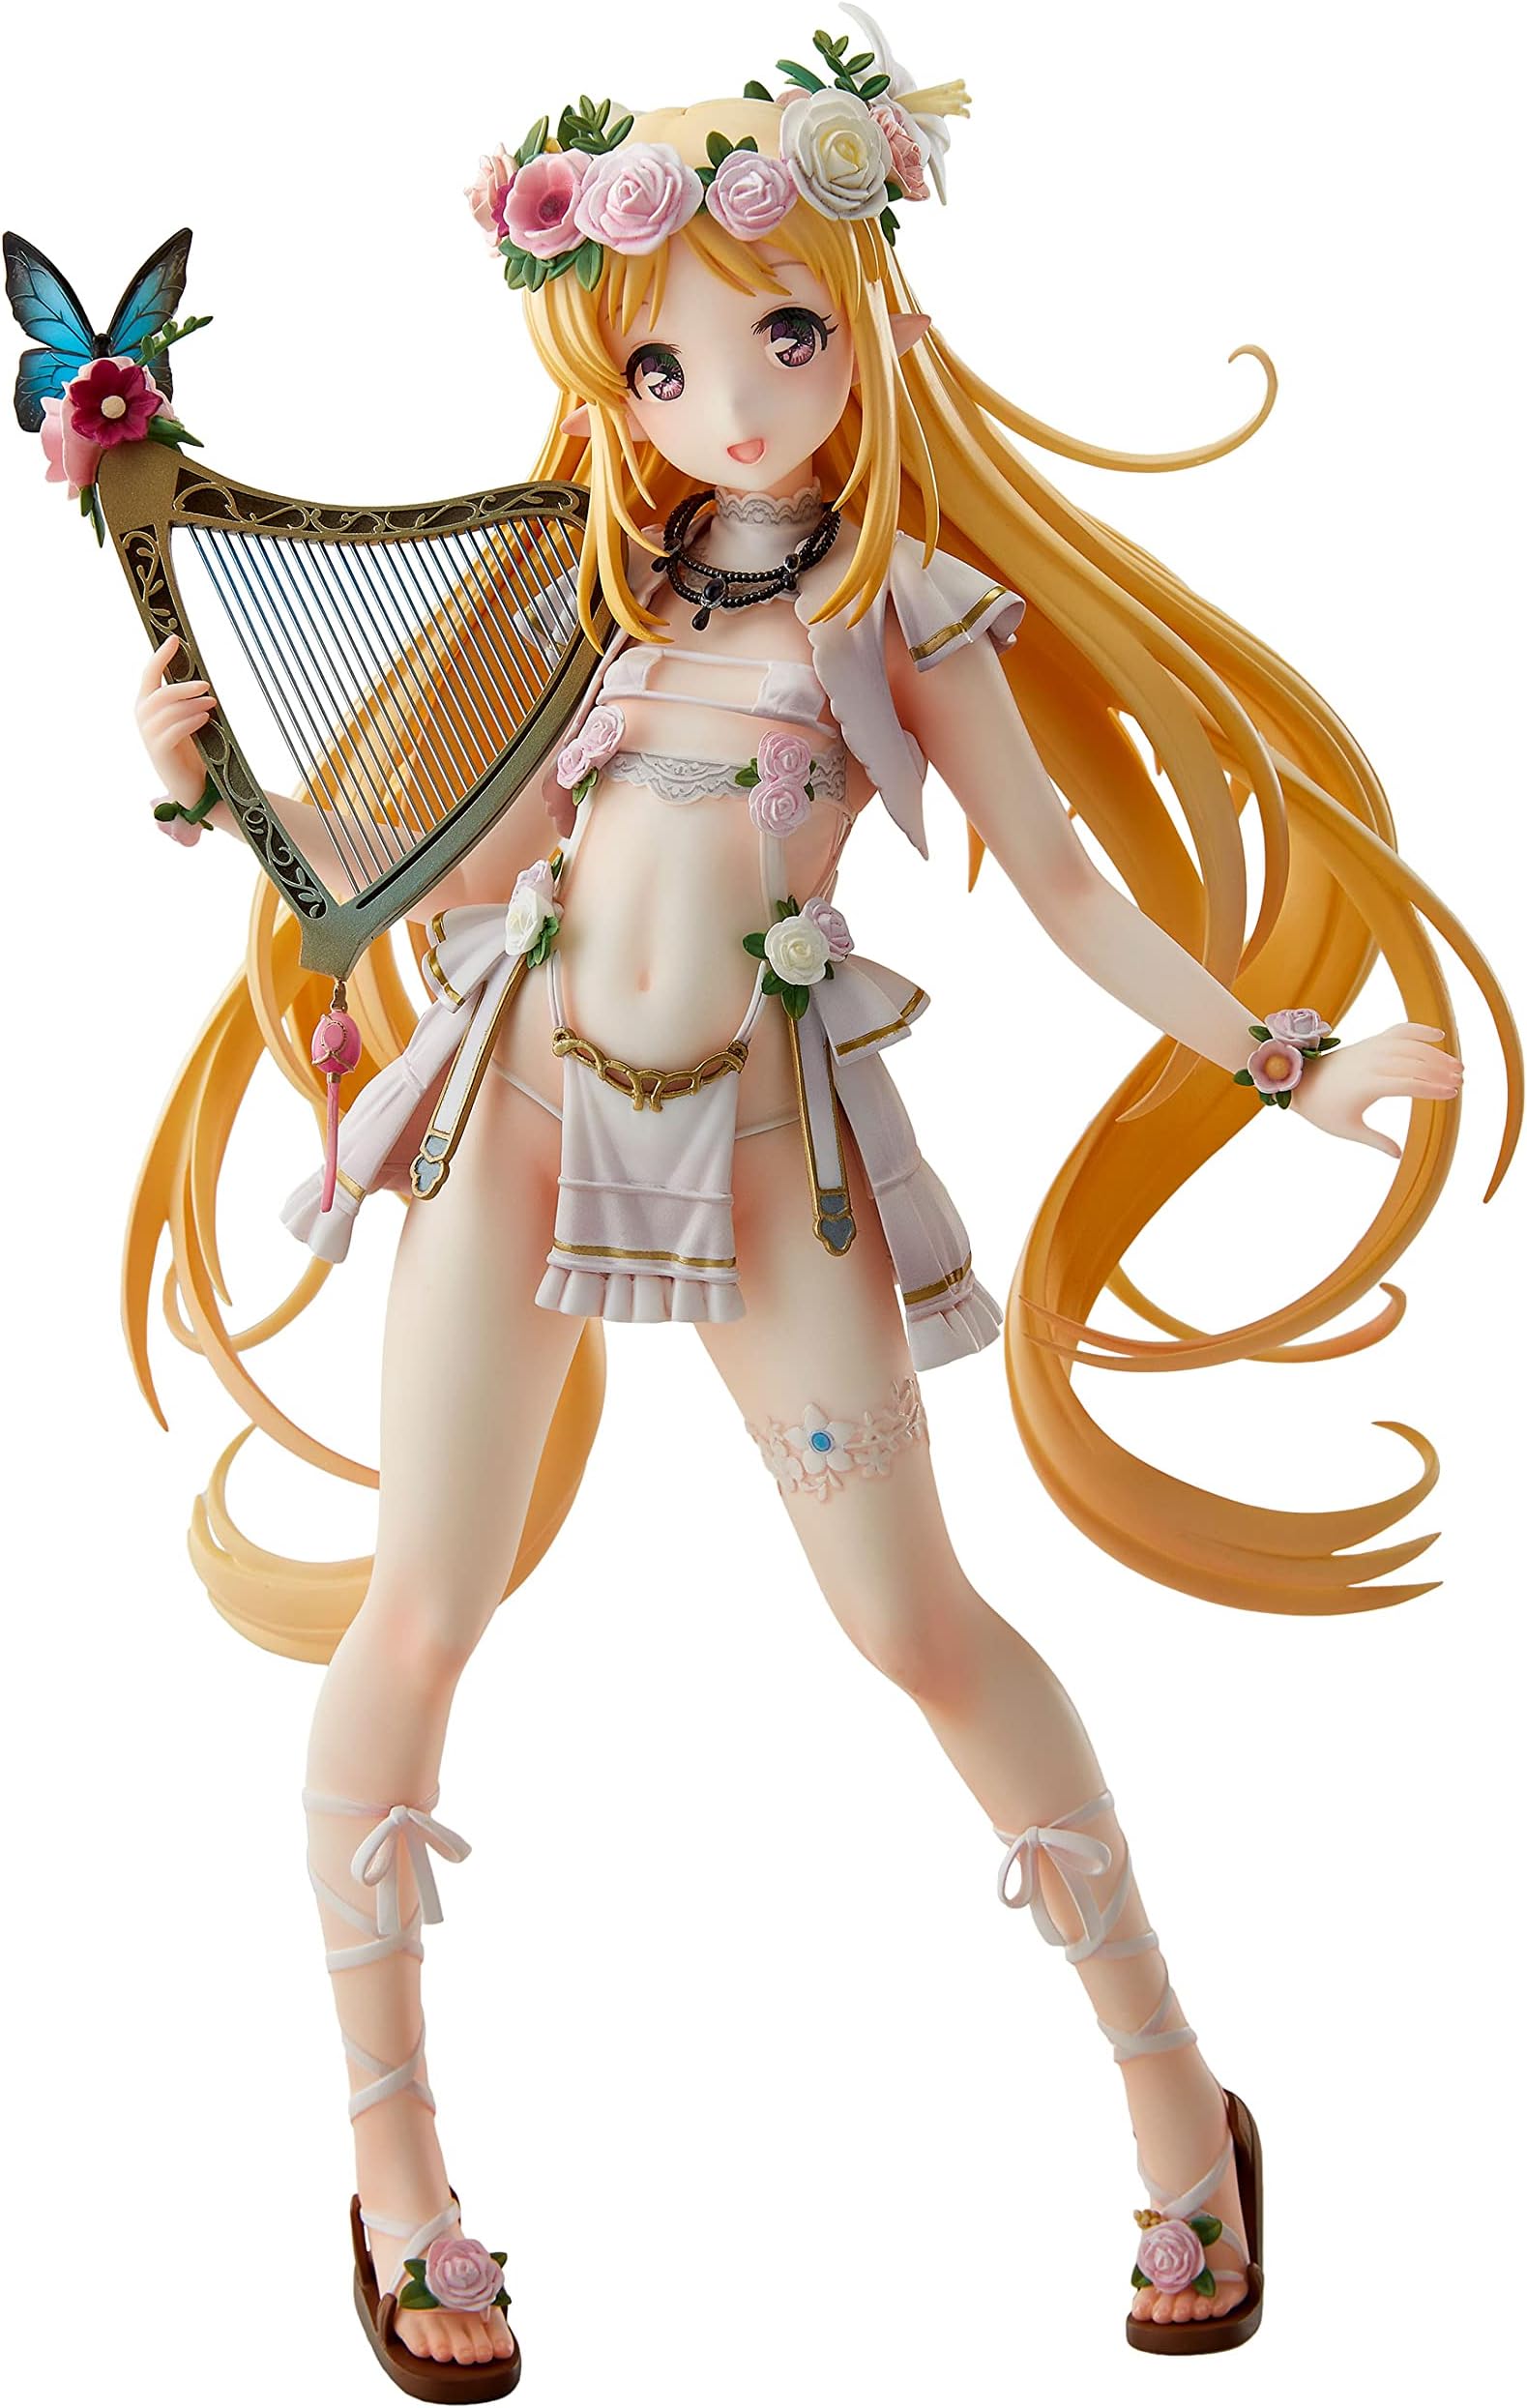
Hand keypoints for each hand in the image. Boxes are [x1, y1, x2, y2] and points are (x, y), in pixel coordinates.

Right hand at [136, 633, 214, 806]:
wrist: (192, 784)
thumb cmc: (192, 747)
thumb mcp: (188, 717)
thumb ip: (187, 699)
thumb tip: (202, 676)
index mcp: (147, 704)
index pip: (150, 674)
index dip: (161, 656)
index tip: (176, 639)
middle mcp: (143, 717)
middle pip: (160, 692)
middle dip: (183, 686)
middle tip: (206, 685)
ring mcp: (149, 734)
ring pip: (168, 710)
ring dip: (192, 704)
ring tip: (211, 704)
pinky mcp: (159, 751)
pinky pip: (173, 730)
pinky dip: (190, 721)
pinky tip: (205, 719)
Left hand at [1288, 1021, 1463, 1157]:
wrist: (1302, 1082)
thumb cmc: (1324, 1109)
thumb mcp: (1347, 1129)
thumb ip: (1376, 1141)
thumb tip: (1399, 1156)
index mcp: (1367, 1085)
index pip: (1409, 1084)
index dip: (1433, 1088)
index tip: (1452, 1094)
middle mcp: (1371, 1062)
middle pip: (1415, 1063)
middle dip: (1440, 1071)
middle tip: (1460, 1081)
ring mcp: (1371, 1049)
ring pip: (1411, 1046)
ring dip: (1436, 1054)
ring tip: (1456, 1066)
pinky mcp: (1371, 1042)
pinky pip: (1399, 1031)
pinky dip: (1419, 1030)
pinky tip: (1438, 1035)